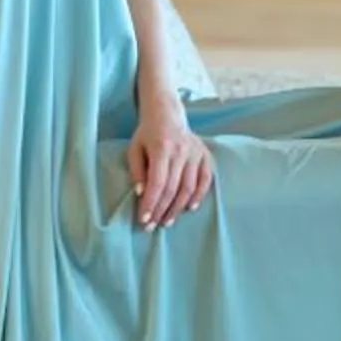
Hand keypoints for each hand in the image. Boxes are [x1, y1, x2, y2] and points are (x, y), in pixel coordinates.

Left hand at [128, 113, 212, 228]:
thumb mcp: (134, 149)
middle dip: (161, 210)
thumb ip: (137, 171)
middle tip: (153, 226)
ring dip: (178, 208)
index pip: (157, 182)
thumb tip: (141, 193)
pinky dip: (200, 195)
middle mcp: (181, 150)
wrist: (167, 114)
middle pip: (172, 188)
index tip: (144, 220)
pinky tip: (190, 208)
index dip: (151, 203)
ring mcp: (196, 153)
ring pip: (189, 187)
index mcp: (162, 147)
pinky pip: (206, 179)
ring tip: (167, 221)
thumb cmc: (147, 134)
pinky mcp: (205, 155)